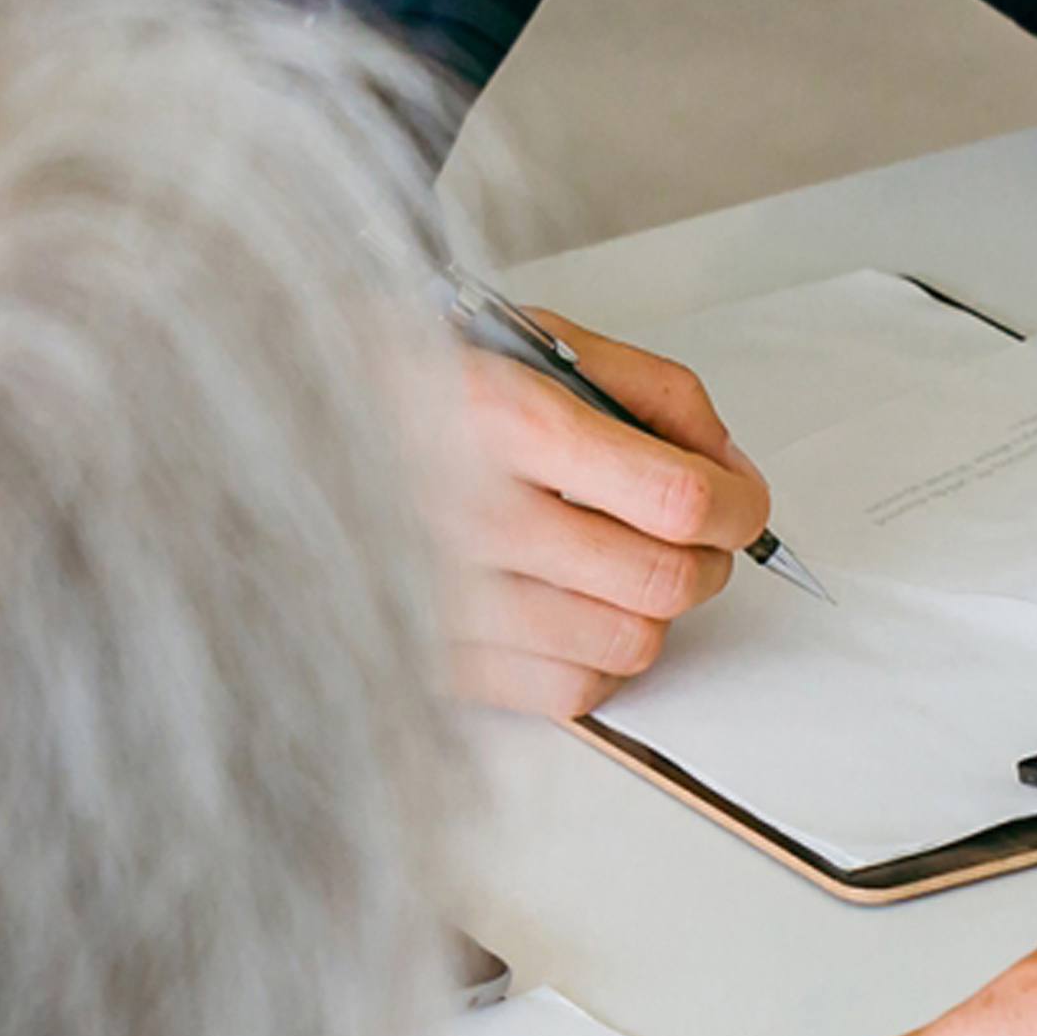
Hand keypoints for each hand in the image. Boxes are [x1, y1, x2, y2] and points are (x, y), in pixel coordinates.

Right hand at [450, 315, 771, 718]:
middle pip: (663, 582)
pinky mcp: (437, 657)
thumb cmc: (422, 382)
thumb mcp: (538, 342)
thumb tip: (730, 469)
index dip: (737, 505)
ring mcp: (449, 597)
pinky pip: (570, 693)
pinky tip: (570, 609)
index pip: (679, 500)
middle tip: (688, 533)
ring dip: (648, 609)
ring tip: (618, 565)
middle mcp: (473, 516)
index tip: (738, 500)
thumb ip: (653, 393)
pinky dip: (594, 659)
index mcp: (505, 423)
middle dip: (704, 559)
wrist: (299, 423)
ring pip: (628, 645)